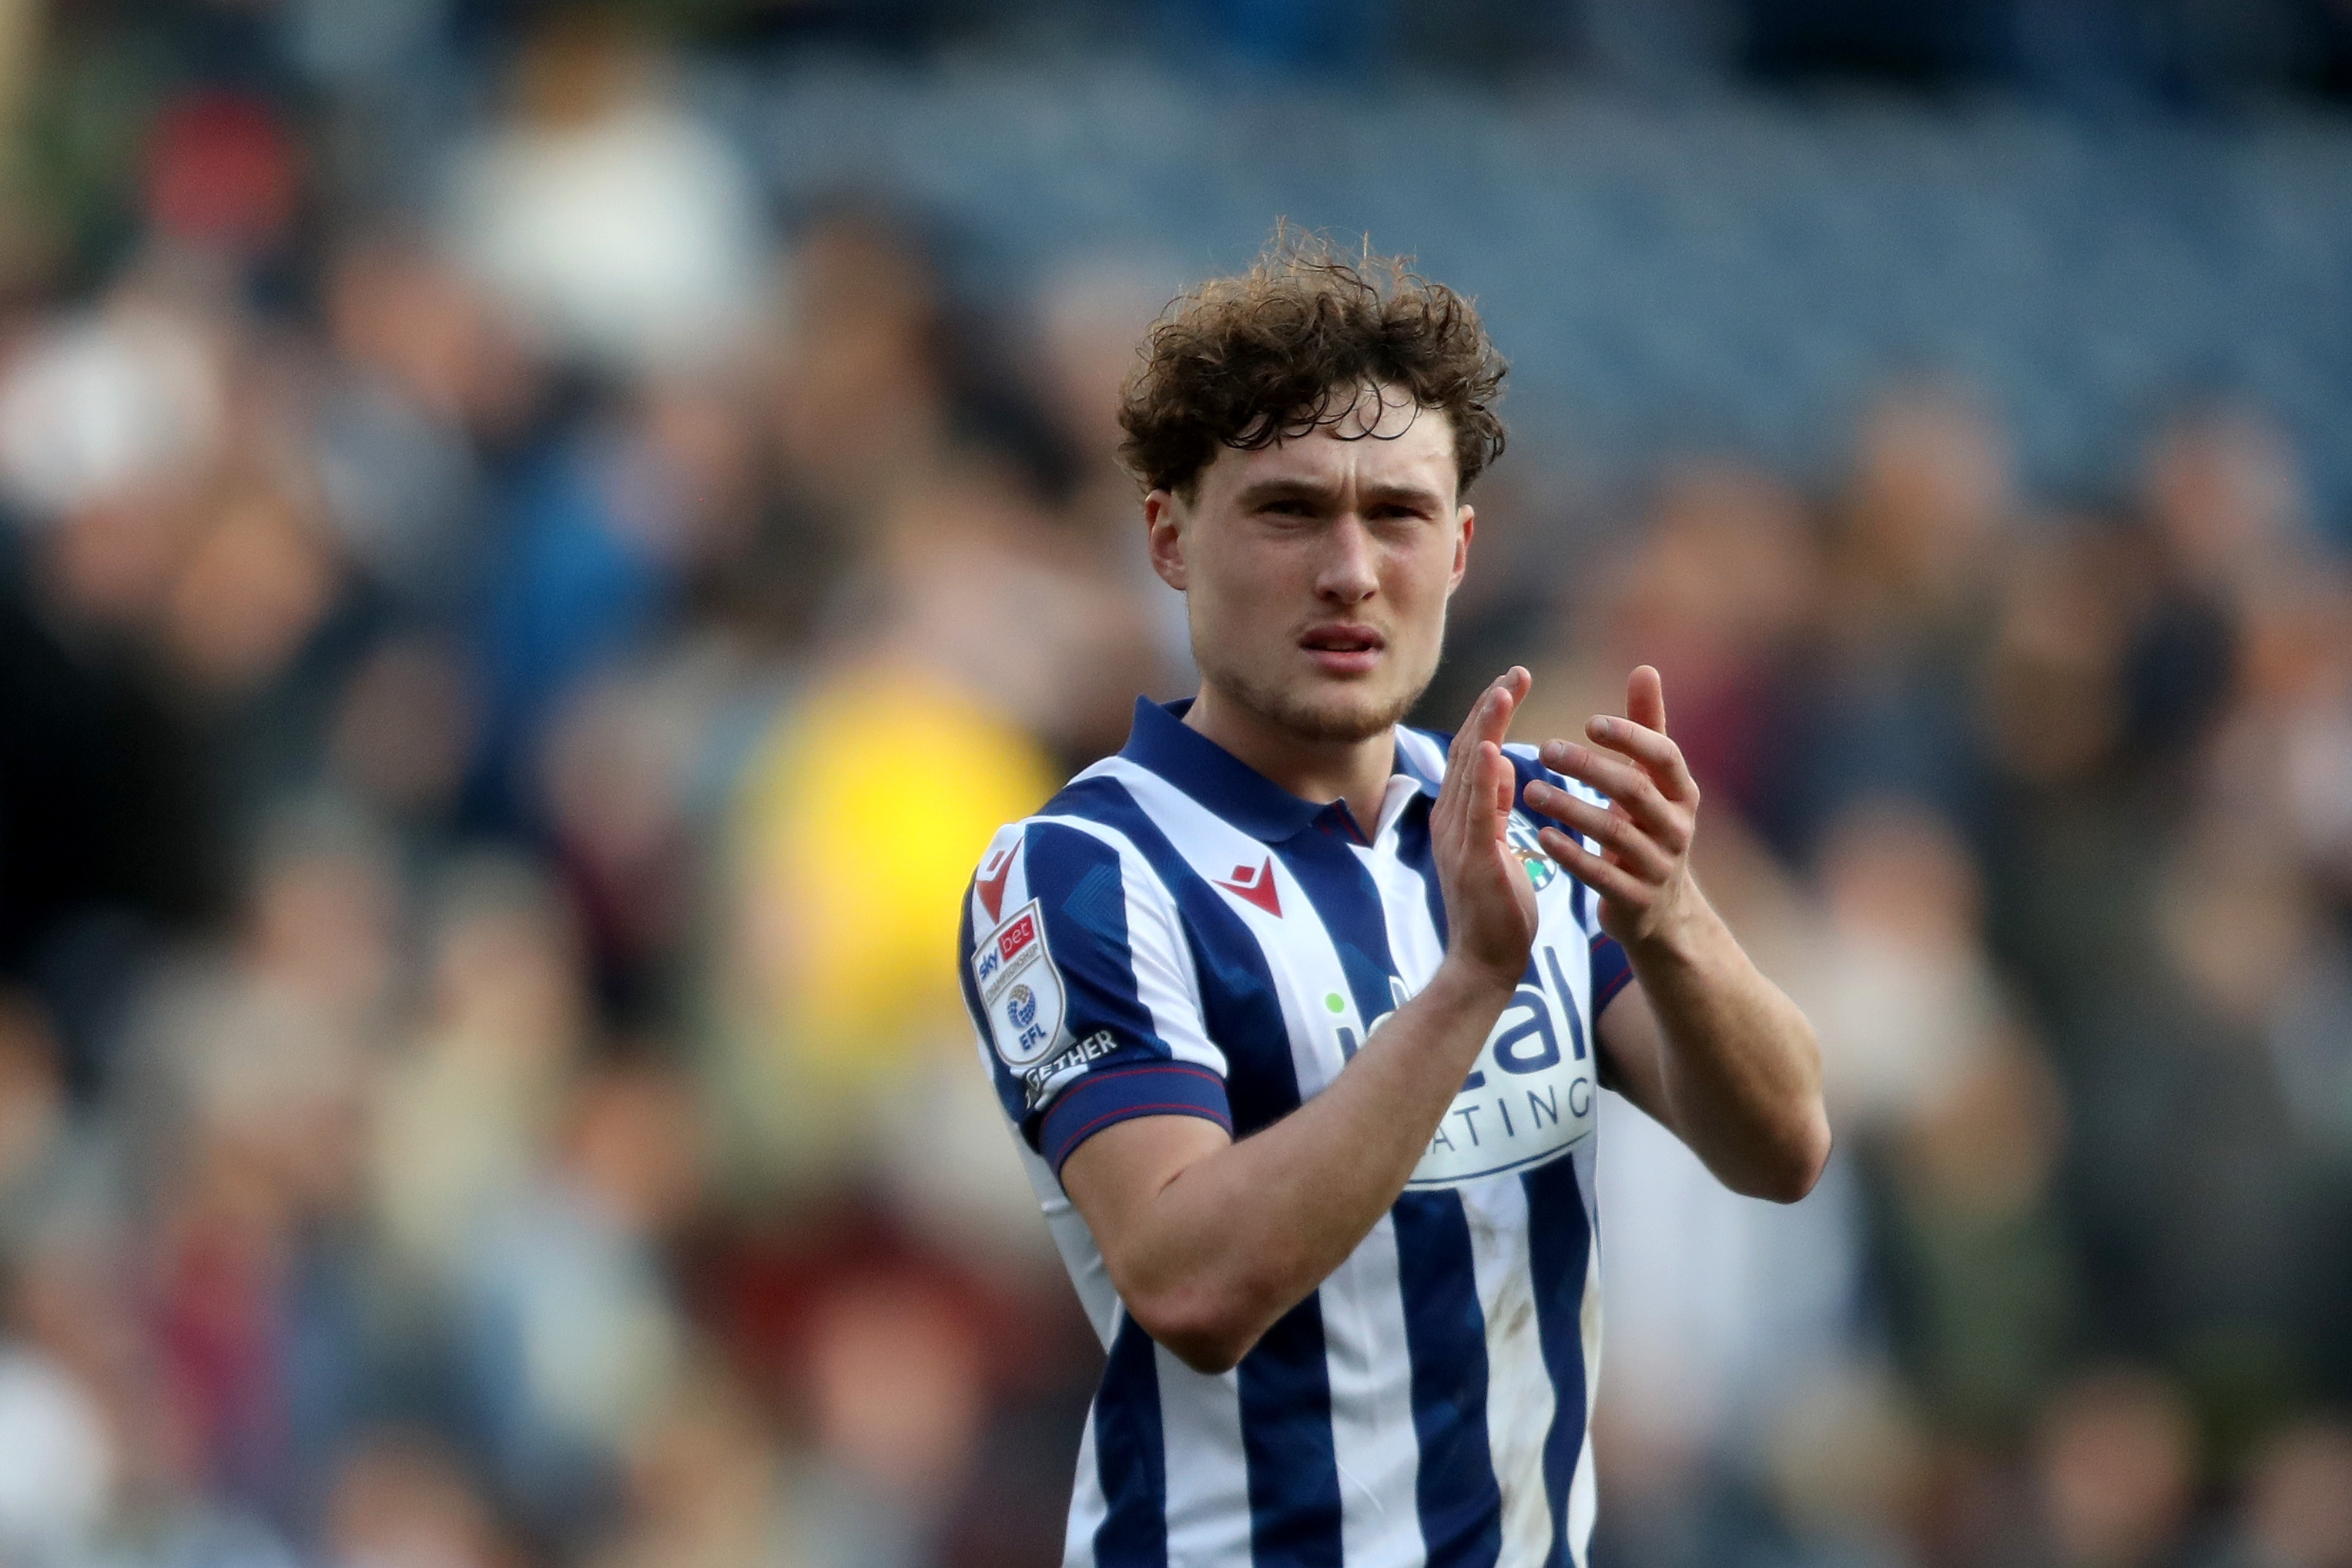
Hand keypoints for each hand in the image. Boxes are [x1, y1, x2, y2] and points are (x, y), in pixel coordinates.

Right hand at [1430, 667, 1538, 988]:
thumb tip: (1497, 767)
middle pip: (1468, 751)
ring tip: (1504, 691)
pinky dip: (1482, 778)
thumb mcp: (1497, 847)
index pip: (1474, 752)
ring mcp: (1457, 839)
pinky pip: (1476, 812)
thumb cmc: (1497, 910)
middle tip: (1514, 672)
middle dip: (1490, 708)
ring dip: (1486, 728)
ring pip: (1469, 772)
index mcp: (1459, 816)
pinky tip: (1492, 749)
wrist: (1485, 963)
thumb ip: (1493, 808)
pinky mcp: (1472, 860)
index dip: (1490, 714)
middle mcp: (1451, 820)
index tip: (1513, 680)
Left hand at [1525, 665, 1700, 948]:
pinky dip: (1571, 855)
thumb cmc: (1649, 828)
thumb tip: (1645, 668)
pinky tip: (1540, 836)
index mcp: (1683, 793)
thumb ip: (1647, 726)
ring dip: (1570, 809)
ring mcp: (1658, 867)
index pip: (1664, 756)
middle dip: (1589, 768)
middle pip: (1634, 791)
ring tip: (1530, 791)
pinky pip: (1601, 876)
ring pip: (1613, 835)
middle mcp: (1677, 828)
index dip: (1630, 737)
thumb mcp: (1654, 781)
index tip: (1589, 721)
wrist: (1661, 911)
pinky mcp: (1636, 900)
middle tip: (1544, 749)